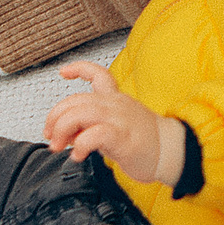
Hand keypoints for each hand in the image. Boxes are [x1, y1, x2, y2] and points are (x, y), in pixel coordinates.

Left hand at [45, 61, 174, 183]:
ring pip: (78, 114)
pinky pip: (92, 135)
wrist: (172, 152)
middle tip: (51, 137)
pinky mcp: (122, 137)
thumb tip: (68, 134)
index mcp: (117, 99)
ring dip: (61, 131)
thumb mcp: (117, 127)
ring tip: (59, 146)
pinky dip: (79, 146)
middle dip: (55, 118)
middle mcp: (116, 105)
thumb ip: (93, 125)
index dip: (78, 69)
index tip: (64, 72)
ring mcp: (119, 119)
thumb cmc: (146, 142)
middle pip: (75, 100)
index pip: (98, 74)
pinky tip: (78, 155)